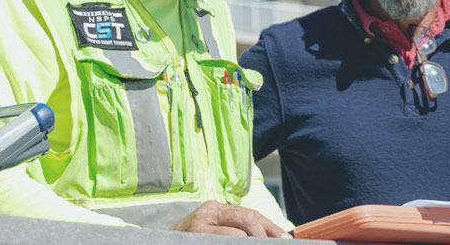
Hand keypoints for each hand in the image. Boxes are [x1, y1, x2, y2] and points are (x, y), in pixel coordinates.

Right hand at [171, 200, 291, 237]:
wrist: (162, 243)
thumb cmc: (194, 241)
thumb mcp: (215, 231)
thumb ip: (238, 230)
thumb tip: (273, 237)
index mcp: (216, 208)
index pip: (253, 215)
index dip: (273, 229)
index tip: (287, 241)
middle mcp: (208, 212)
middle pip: (248, 219)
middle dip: (266, 237)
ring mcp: (199, 227)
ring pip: (238, 236)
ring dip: (253, 243)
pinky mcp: (195, 237)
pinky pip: (226, 242)